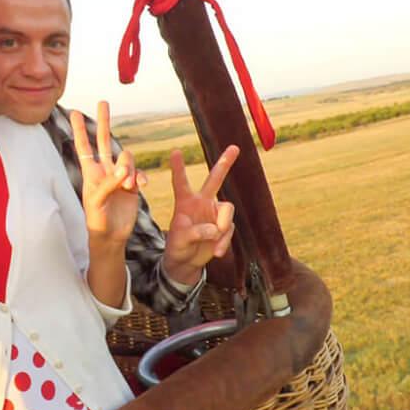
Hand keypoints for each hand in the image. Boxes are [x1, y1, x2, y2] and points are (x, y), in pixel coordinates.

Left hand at [68, 102, 139, 253]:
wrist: (111, 236)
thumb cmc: (97, 220)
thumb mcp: (96, 202)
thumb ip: (108, 183)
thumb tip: (124, 168)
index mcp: (90, 173)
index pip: (84, 146)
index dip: (79, 130)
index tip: (74, 112)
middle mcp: (104, 170)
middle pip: (104, 140)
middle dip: (103, 121)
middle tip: (102, 102)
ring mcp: (120, 176)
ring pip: (127, 157)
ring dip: (129, 167)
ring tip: (127, 184)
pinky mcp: (133, 184)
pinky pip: (139, 173)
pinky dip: (141, 176)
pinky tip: (142, 185)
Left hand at [163, 145, 238, 287]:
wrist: (186, 262)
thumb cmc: (177, 248)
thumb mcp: (179, 240)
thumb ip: (194, 232)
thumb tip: (215, 229)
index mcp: (184, 202)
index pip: (181, 182)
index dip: (178, 168)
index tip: (175, 151)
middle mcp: (201, 202)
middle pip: (214, 179)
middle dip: (225, 163)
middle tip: (234, 147)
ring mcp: (214, 213)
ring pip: (227, 209)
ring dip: (223, 225)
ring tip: (214, 239)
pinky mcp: (224, 226)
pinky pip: (229, 229)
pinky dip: (224, 241)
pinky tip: (217, 252)